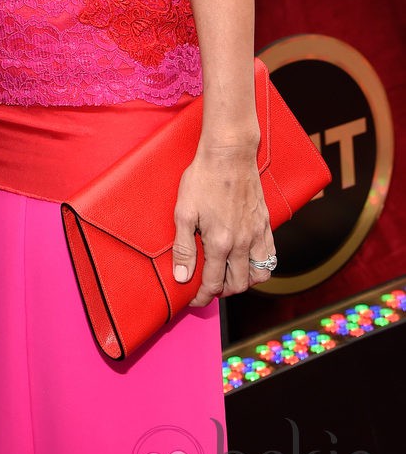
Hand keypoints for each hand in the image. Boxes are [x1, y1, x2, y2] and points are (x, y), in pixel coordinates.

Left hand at [171, 144, 273, 306]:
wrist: (230, 154)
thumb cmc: (204, 178)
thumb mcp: (184, 211)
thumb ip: (183, 247)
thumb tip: (182, 277)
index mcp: (220, 243)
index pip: (213, 284)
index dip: (202, 297)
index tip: (194, 299)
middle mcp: (243, 243)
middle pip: (237, 285)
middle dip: (221, 291)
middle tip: (208, 286)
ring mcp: (257, 234)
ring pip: (258, 275)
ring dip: (243, 282)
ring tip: (228, 276)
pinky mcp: (266, 224)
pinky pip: (270, 257)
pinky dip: (260, 266)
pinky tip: (247, 260)